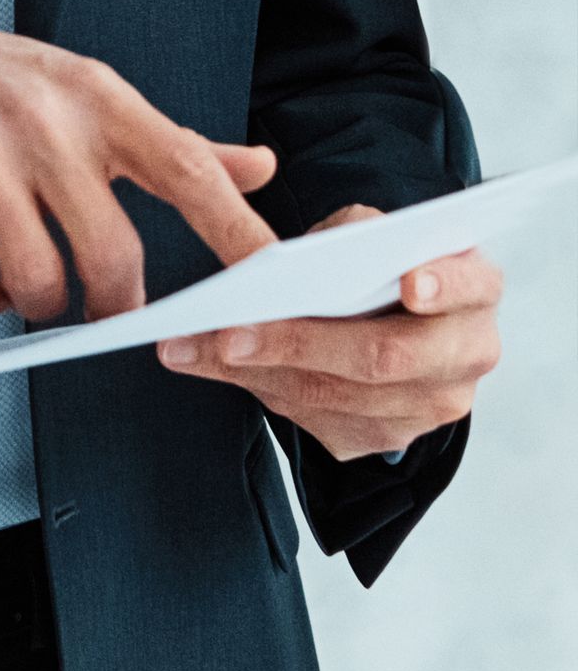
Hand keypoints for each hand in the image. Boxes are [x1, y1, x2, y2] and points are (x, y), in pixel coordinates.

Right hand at [0, 0, 277, 322]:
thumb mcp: (80, 90)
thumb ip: (171, 140)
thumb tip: (259, 168)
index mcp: (91, 92)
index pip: (184, 165)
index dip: (233, 229)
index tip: (272, 279)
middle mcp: (36, 115)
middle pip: (111, 253)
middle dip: (113, 303)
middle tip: (101, 306)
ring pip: (36, 280)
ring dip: (38, 303)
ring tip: (26, 280)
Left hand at [156, 205, 503, 459]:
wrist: (399, 318)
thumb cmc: (380, 261)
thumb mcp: (371, 231)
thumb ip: (347, 234)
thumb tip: (282, 260)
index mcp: (476, 287)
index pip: (470, 285)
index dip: (444, 285)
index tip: (408, 284)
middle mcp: (468, 353)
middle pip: (385, 356)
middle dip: (299, 342)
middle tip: (230, 333)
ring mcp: (434, 407)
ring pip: (341, 398)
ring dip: (260, 372)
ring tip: (193, 348)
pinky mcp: (390, 439)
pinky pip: (321, 423)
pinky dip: (262, 391)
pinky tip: (212, 365)